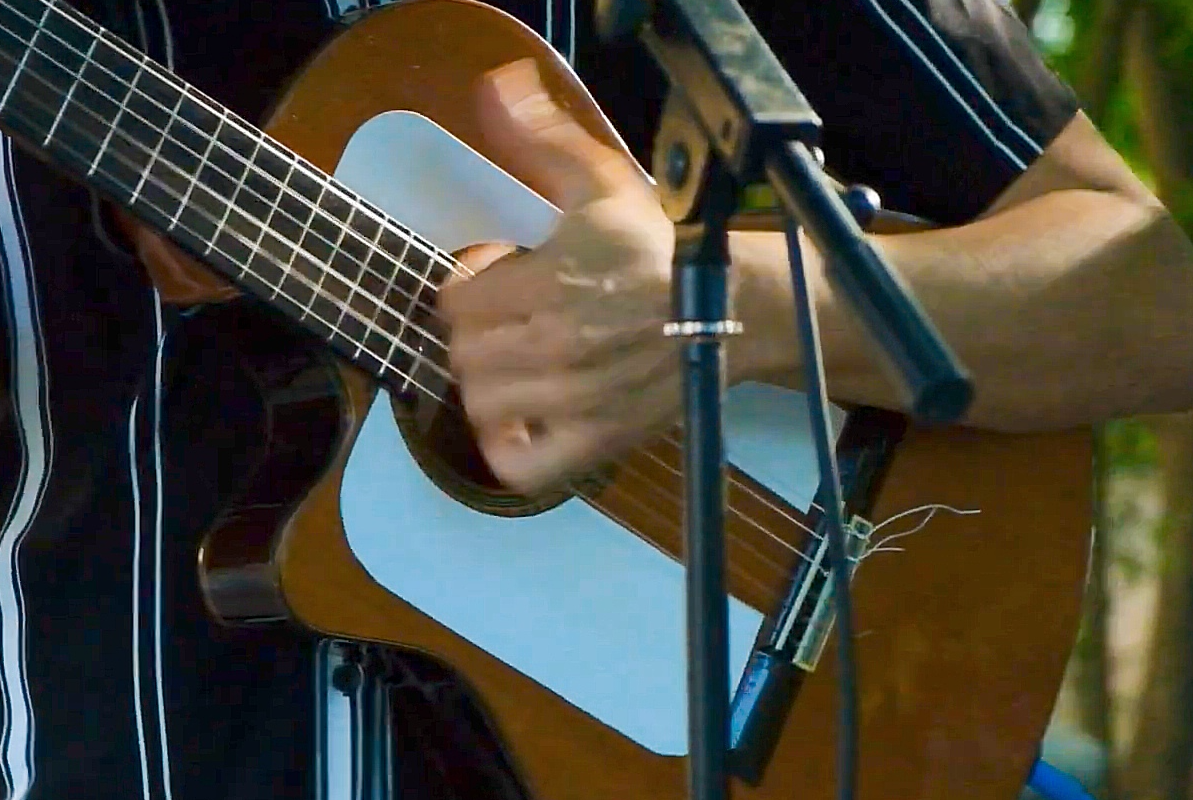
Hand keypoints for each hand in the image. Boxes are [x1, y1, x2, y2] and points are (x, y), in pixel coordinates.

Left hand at [439, 60, 683, 493]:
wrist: (735, 307)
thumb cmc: (660, 247)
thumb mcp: (600, 182)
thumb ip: (541, 140)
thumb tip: (498, 88)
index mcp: (547, 284)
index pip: (456, 301)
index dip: (469, 284)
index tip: (498, 275)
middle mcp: (553, 348)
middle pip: (463, 354)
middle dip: (476, 332)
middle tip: (508, 319)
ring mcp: (572, 402)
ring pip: (481, 405)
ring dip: (488, 384)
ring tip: (515, 363)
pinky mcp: (595, 443)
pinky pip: (521, 466)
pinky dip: (508, 449)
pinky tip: (521, 419)